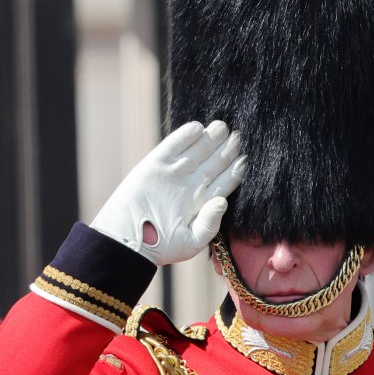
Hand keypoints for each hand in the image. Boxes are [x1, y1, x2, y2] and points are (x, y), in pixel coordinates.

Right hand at [91, 121, 245, 264]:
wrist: (128, 240)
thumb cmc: (161, 246)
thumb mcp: (191, 241)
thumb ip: (210, 223)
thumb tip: (223, 201)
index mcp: (202, 202)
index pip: (224, 182)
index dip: (235, 169)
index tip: (245, 158)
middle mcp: (190, 185)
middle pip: (214, 163)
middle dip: (226, 148)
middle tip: (238, 136)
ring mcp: (174, 173)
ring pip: (197, 151)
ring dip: (210, 139)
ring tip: (222, 127)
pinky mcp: (155, 164)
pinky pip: (174, 145)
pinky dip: (185, 136)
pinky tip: (198, 128)